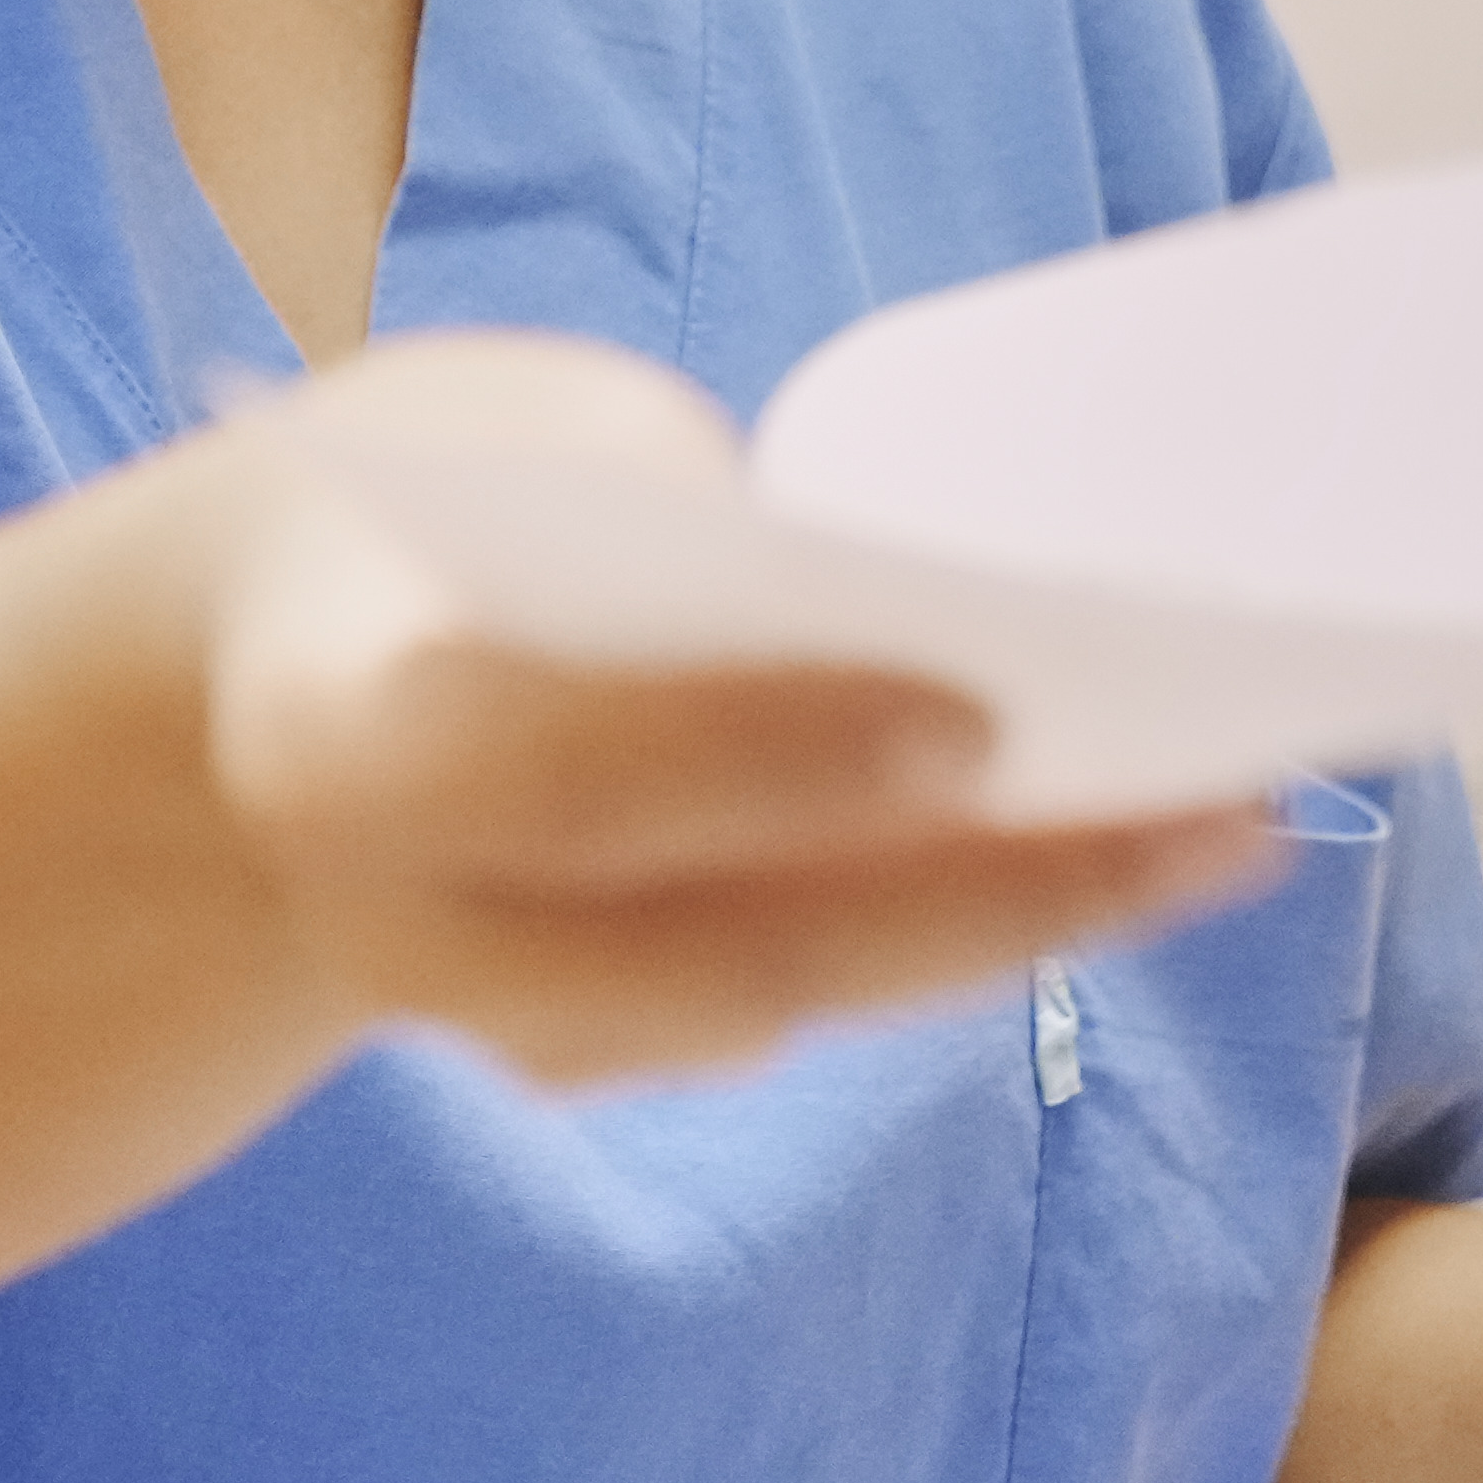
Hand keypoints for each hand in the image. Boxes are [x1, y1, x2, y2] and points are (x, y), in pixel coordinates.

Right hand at [197, 334, 1276, 1088]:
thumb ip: (675, 519)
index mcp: (336, 730)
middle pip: (708, 952)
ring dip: (1005, 932)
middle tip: (1208, 819)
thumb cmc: (433, 505)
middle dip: (970, 897)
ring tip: (1225, 834)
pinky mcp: (584, 1048)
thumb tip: (936, 600)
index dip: (760, 758)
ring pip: (773, 1009)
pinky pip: (784, 1006)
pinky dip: (951, 940)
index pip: (561, 773)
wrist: (257, 677)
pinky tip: (1122, 863)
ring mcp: (489, 1020)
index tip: (979, 719)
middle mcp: (399, 928)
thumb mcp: (512, 434)